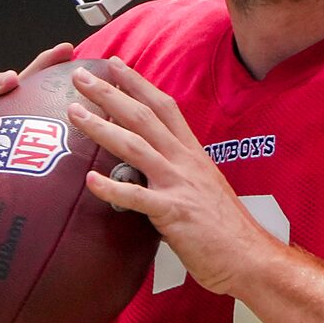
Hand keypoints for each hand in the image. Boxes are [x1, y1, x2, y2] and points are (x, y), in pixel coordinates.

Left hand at [68, 57, 288, 299]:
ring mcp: (179, 185)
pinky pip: (137, 197)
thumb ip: (178, 171)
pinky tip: (89, 181)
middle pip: (143, 117)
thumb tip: (149, 167)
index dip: (137, 84)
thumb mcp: (203, 186)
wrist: (249, 257)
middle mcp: (185, 162)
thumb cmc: (226, 229)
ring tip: (73, 113)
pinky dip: (112, 188)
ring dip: (101, 127)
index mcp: (193, 153)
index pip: (164, 107)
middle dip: (110, 93)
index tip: (114, 65)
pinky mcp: (173, 213)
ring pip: (135, 146)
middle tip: (80, 76)